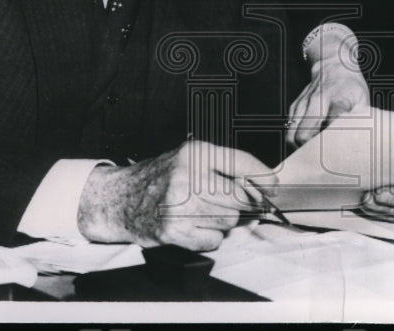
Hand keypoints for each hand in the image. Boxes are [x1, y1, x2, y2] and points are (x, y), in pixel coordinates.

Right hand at [77, 140, 273, 250]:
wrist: (120, 198)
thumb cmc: (160, 177)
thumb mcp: (188, 158)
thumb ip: (222, 166)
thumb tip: (263, 186)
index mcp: (195, 152)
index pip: (242, 162)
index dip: (263, 177)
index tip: (273, 186)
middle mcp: (188, 175)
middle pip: (240, 197)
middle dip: (242, 204)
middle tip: (232, 204)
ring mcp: (180, 204)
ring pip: (229, 220)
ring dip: (223, 222)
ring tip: (203, 213)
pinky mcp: (173, 230)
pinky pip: (213, 240)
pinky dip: (209, 238)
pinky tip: (193, 227)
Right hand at [286, 57, 369, 146]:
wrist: (333, 65)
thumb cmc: (351, 87)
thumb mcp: (363, 101)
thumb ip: (361, 122)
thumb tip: (360, 145)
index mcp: (339, 100)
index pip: (331, 124)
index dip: (332, 142)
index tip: (336, 154)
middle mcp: (318, 100)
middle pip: (305, 134)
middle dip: (312, 151)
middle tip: (323, 159)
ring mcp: (304, 103)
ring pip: (292, 134)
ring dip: (301, 147)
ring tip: (314, 153)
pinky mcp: (294, 106)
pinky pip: (289, 129)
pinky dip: (295, 139)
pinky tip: (307, 143)